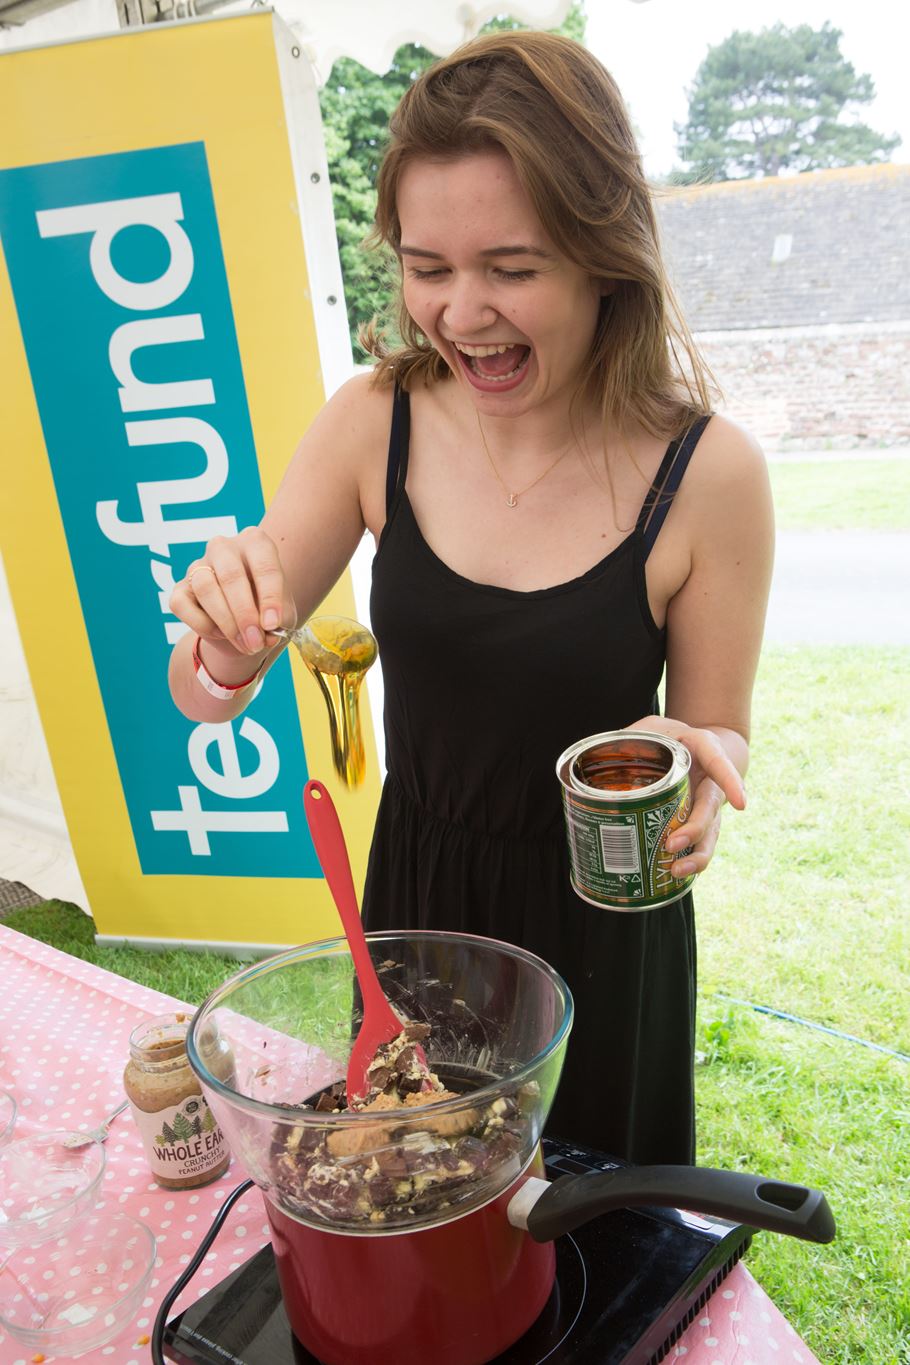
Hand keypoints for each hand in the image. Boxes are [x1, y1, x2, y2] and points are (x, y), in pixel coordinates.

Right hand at [169, 528, 296, 657]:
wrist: (243, 625)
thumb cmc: (266, 609)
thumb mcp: (282, 615)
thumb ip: (279, 620)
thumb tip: (267, 634)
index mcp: (256, 543)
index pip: (264, 565)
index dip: (269, 597)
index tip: (272, 624)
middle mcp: (225, 548)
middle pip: (231, 576)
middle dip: (244, 613)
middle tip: (255, 641)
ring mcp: (199, 565)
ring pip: (205, 588)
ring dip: (226, 622)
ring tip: (245, 643)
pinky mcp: (181, 587)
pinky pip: (181, 604)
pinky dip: (201, 624)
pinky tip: (220, 634)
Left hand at [626, 716, 746, 880]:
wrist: (689, 746)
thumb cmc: (665, 736)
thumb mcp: (647, 728)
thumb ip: (625, 739)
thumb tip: (590, 759)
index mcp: (701, 747)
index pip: (718, 760)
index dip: (730, 780)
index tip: (740, 803)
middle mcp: (710, 778)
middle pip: (710, 806)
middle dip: (696, 828)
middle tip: (673, 843)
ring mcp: (707, 803)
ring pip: (710, 832)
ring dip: (697, 854)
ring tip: (677, 870)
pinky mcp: (701, 822)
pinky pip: (700, 844)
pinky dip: (690, 860)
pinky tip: (675, 875)